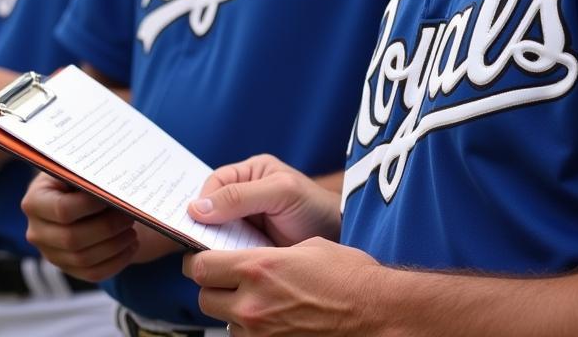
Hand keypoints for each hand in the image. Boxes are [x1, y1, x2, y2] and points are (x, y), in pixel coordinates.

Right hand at [22, 171, 138, 280]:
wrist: (73, 195)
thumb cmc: (75, 177)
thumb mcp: (74, 170)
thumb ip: (86, 178)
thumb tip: (110, 190)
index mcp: (34, 202)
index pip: (62, 210)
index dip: (91, 205)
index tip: (113, 197)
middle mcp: (36, 232)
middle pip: (72, 238)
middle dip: (107, 228)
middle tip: (129, 216)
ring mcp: (50, 254)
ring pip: (84, 259)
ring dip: (114, 246)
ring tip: (132, 232)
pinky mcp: (66, 268)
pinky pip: (92, 274)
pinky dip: (116, 262)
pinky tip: (130, 247)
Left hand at [184, 237, 382, 335]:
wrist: (378, 313)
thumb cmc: (348, 275)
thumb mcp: (304, 248)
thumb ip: (266, 255)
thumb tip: (247, 258)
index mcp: (258, 269)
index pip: (201, 267)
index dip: (199, 260)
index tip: (204, 256)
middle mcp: (254, 305)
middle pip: (205, 297)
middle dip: (213, 287)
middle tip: (227, 278)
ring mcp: (263, 335)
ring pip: (225, 322)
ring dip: (232, 311)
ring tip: (256, 299)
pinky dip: (251, 330)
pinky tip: (271, 318)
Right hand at [187, 155, 341, 246]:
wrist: (341, 238)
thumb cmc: (314, 206)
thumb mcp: (280, 192)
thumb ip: (241, 196)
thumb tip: (197, 207)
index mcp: (249, 173)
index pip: (214, 183)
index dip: (202, 201)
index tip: (193, 219)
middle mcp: (244, 196)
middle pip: (211, 209)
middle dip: (202, 224)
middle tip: (195, 241)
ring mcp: (246, 223)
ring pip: (216, 232)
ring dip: (212, 244)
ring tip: (209, 256)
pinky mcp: (250, 247)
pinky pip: (229, 251)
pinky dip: (224, 259)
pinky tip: (224, 266)